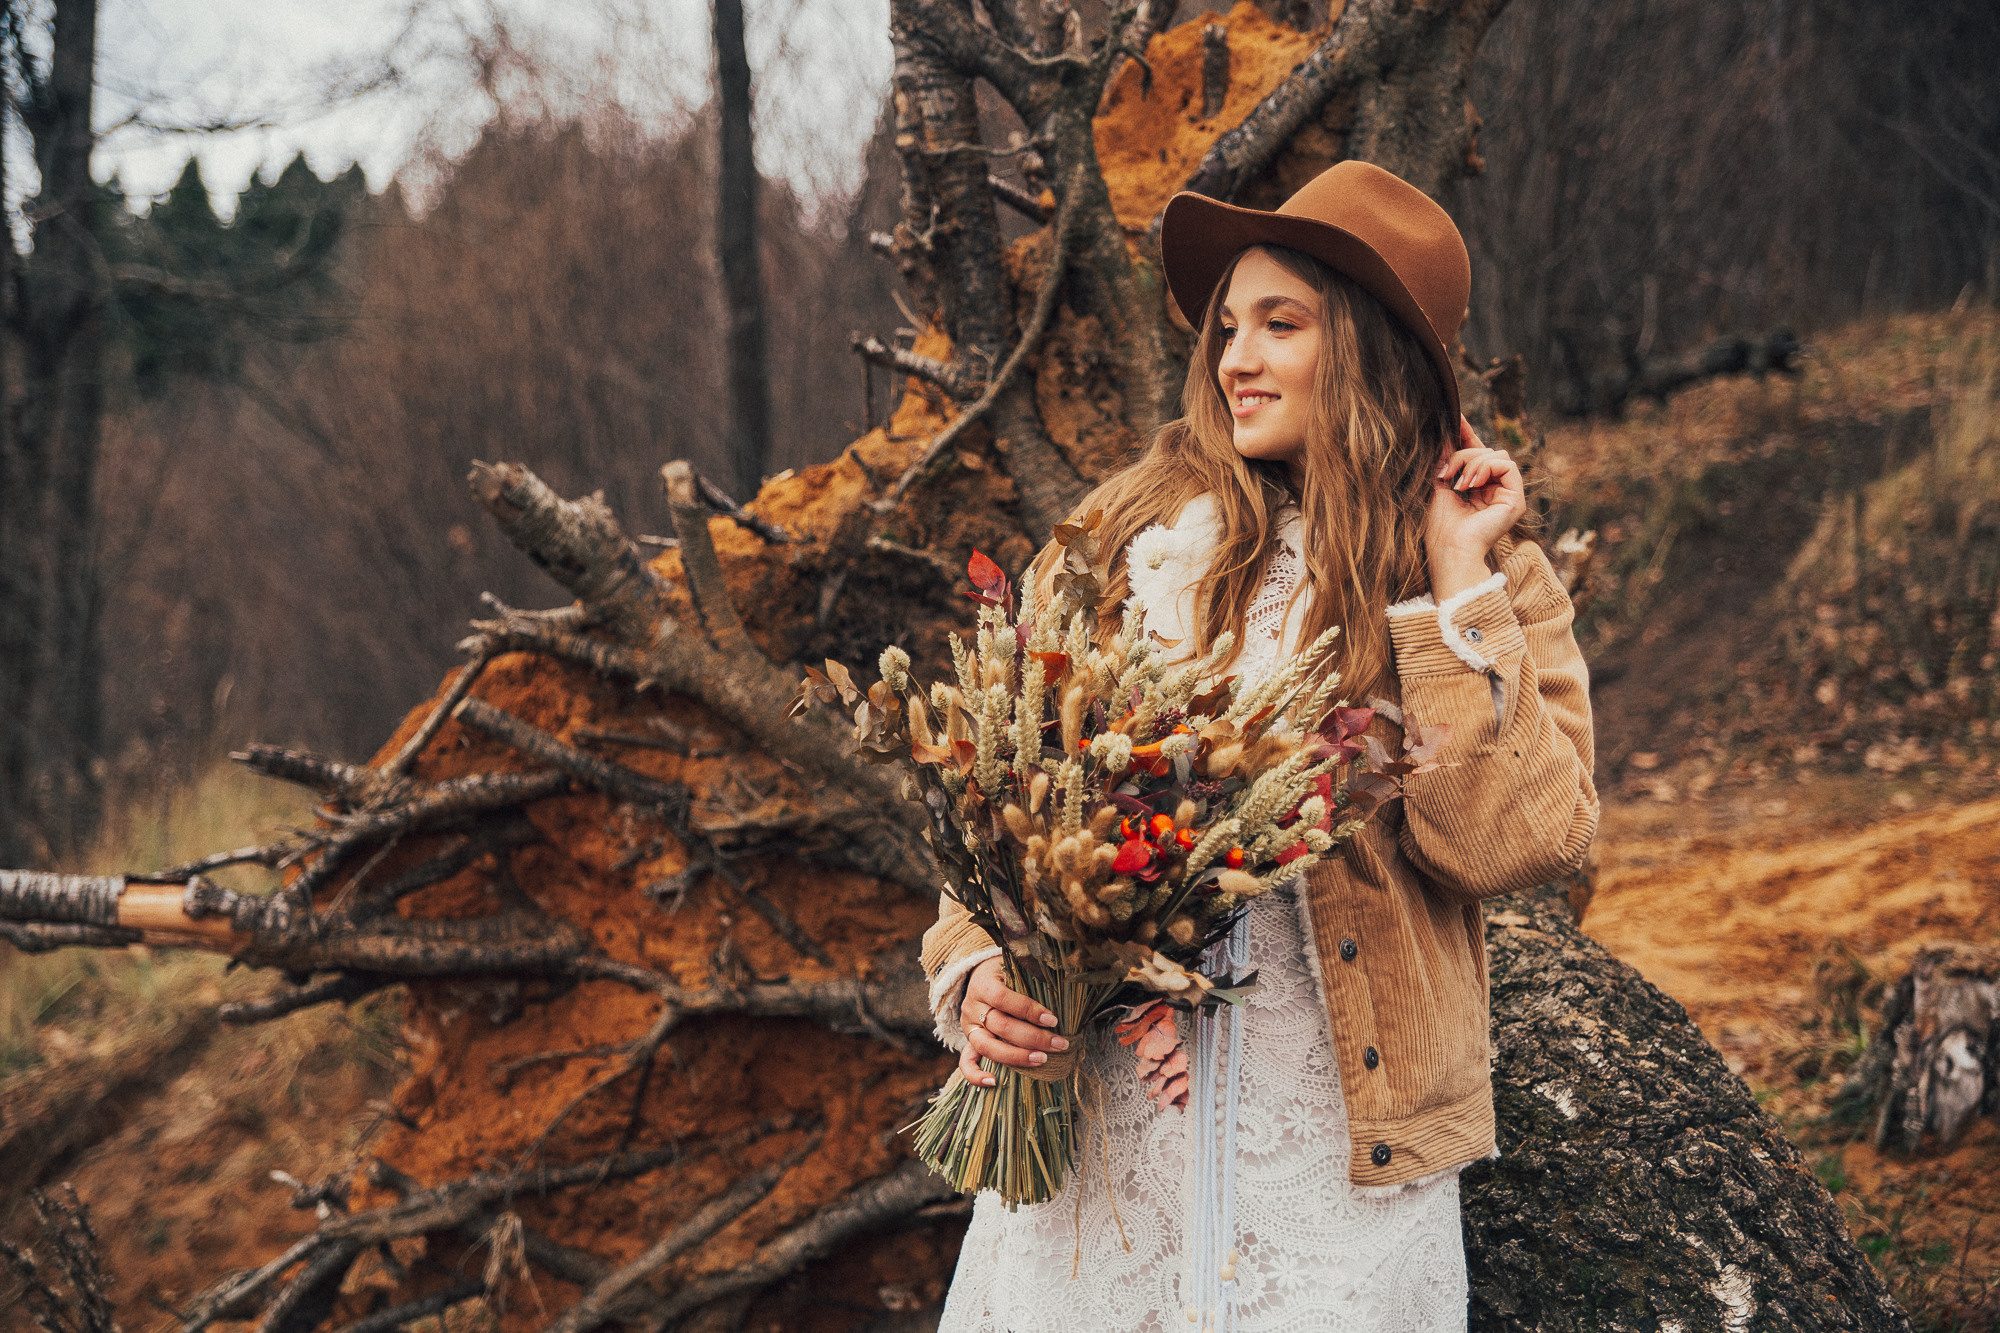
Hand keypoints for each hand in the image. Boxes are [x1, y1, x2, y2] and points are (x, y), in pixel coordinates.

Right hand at [957, 955, 1066, 1087]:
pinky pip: (966, 1062)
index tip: (1052, 1020)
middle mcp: (972, 1007)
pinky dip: (976, 1075)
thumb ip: (1032, 979)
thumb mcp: (1016, 968)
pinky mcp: (968, 1042)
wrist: (981, 976)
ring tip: (1042, 1060)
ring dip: (1016, 1056)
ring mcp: (968, 1027)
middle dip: (1033, 1037)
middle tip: (1059, 1044)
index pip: (1003, 998)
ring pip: (987, 1046)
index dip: (1028, 1010)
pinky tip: (994, 1082)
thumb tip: (1062, 998)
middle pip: (1001, 1025)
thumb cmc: (1006, 974)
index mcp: (983, 984)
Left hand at [1427, 417, 1525, 599]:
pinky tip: (1471, 483)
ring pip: (1496, 454)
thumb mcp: (1439, 487)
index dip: (1466, 435)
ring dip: (1472, 463)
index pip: (1476, 453)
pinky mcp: (1516, 499)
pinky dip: (1487, 468)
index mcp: (1478, 489)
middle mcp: (1496, 490)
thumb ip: (1445, 462)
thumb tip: (1443, 434)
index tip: (1454, 418)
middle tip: (1445, 474)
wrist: (1449, 552)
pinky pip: (1507, 464)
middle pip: (1485, 451)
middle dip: (1462, 456)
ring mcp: (1508, 495)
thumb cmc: (1440, 529)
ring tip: (1458, 483)